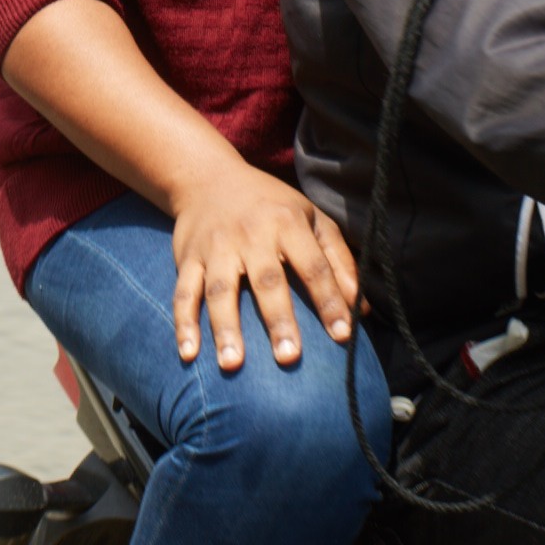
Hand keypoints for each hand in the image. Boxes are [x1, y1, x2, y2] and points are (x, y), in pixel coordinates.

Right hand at [167, 156, 361, 370]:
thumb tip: (361, 308)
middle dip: (278, 319)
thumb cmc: (272, 206)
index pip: (314, 266)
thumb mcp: (312, 220)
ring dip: (226, 328)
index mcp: (288, 224)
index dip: (330, 300)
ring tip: (232, 364)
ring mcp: (216, 248)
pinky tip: (188, 353)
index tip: (343, 335)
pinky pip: (183, 293)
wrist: (209, 179)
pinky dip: (183, 323)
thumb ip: (338, 261)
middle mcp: (252, 235)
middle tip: (289, 358)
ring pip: (221, 290)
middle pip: (267, 280)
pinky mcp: (188, 259)